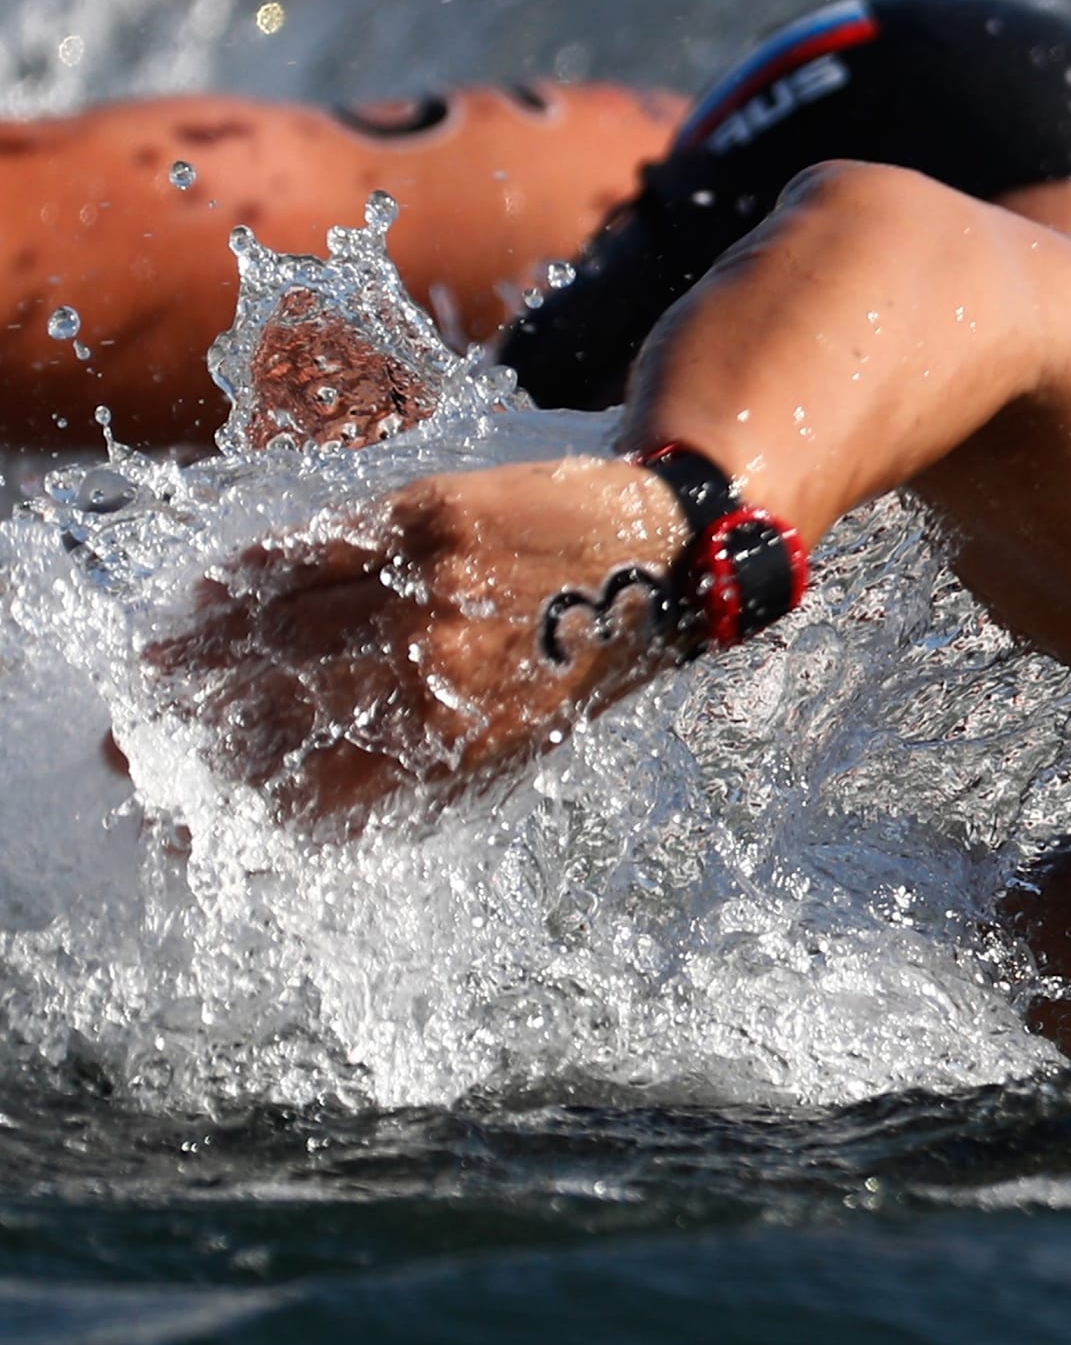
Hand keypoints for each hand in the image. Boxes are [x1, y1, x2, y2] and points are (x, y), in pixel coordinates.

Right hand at [146, 458, 692, 828]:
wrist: (669, 557)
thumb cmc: (582, 663)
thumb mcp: (514, 748)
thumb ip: (414, 783)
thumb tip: (308, 828)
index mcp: (456, 743)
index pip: (312, 794)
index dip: (235, 816)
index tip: (179, 828)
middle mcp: (433, 667)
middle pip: (275, 710)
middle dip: (191, 737)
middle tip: (126, 750)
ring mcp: (427, 586)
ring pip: (280, 625)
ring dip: (202, 655)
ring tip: (154, 672)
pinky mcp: (429, 516)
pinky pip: (317, 547)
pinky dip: (255, 571)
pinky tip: (213, 592)